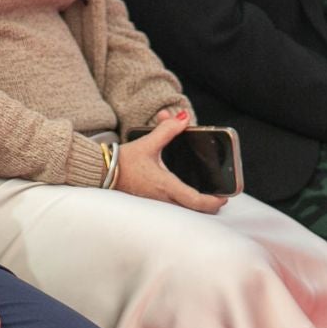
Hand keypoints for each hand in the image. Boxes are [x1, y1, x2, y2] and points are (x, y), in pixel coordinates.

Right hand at [110, 109, 226, 213]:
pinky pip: (173, 205)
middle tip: (219, 196)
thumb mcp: (147, 144)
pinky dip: (183, 199)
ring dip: (195, 202)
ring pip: (183, 208)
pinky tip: (184, 189)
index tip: (224, 197)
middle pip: (193, 210)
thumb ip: (167, 130)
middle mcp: (163, 198)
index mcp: (165, 186)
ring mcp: (157, 202)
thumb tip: (184, 118)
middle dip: (208, 204)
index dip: (213, 202)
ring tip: (205, 193)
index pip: (195, 201)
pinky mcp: (151, 201)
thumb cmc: (123, 161)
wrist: (102, 171)